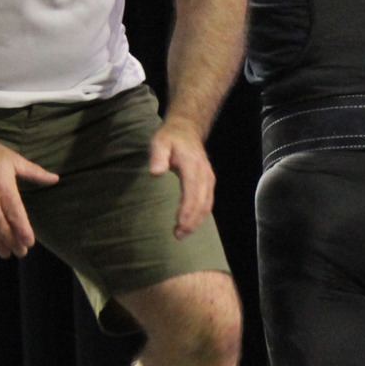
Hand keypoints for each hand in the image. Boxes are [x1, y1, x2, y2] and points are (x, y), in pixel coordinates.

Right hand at [0, 135, 58, 257]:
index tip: (29, 243)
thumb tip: (55, 178)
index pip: (15, 215)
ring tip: (5, 253)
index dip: (22, 231)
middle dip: (12, 243)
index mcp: (4, 187)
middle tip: (21, 253)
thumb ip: (35, 172)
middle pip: (1, 227)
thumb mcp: (14, 160)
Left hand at [150, 117, 214, 239]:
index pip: (192, 191)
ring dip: (197, 221)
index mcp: (192, 165)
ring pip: (207, 204)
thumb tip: (156, 172)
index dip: (188, 209)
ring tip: (183, 234)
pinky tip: (191, 225)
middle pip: (202, 201)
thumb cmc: (170, 138)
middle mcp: (204, 174)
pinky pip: (208, 202)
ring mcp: (208, 178)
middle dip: (192, 220)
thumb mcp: (160, 142)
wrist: (187, 130)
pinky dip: (201, 215)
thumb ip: (158, 156)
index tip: (180, 223)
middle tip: (178, 235)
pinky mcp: (208, 183)